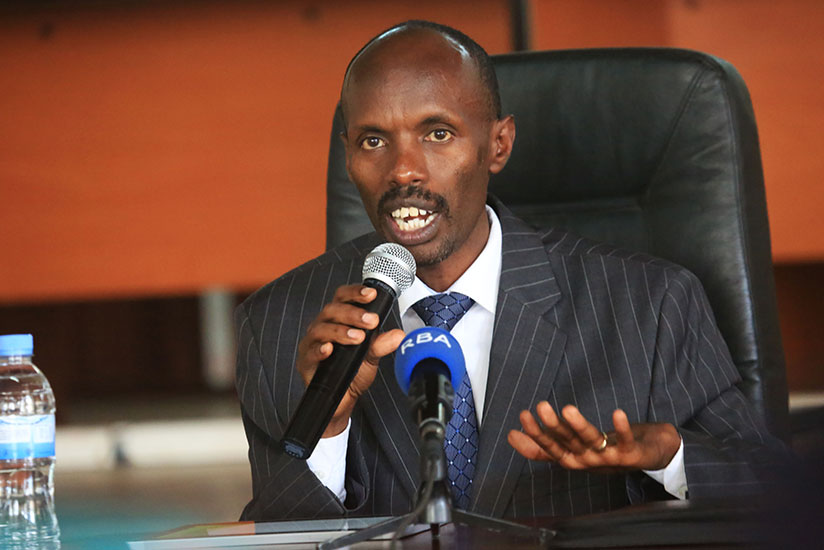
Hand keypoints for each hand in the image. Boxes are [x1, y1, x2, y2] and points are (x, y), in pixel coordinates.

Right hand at [296, 284, 403, 437]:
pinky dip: (319, 350)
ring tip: (357, 337)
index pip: (343, 298)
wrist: (343, 400)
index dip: (355, 292)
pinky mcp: (306, 363)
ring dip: (340, 331)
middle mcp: (322, 327)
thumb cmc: (352, 372)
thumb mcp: (371, 357)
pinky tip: (329, 349)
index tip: (372, 294)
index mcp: (338, 320)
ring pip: (321, 329)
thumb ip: (381, 344)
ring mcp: (312, 344)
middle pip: (332, 310)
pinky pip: (309, 353)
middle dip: (353, 313)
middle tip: (371, 321)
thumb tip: (399, 334)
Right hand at [507, 401, 680, 472]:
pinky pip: (625, 441)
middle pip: (568, 442)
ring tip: (569, 409)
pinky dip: (621, 429)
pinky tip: (617, 414)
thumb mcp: (571, 446)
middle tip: (541, 406)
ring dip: (580, 426)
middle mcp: (588, 460)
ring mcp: (609, 458)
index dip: (536, 433)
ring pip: (591, 441)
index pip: (550, 446)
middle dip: (554, 427)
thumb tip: (511, 436)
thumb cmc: (605, 448)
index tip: (524, 415)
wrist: (647, 454)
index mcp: (572, 458)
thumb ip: (542, 445)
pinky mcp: (631, 453)